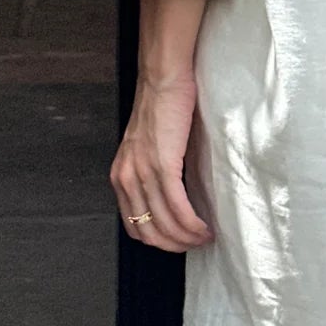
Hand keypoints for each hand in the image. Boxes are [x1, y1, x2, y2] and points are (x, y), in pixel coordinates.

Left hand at [110, 73, 213, 252]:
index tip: (178, 241)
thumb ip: (150, 171)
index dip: (158, 241)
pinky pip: (178, 208)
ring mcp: (143, 173)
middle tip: (195, 244)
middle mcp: (126, 178)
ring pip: (165, 224)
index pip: (134, 226)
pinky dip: (193, 224)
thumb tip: (171, 195)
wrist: (163, 79)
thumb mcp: (145, 146)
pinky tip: (204, 227)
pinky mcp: (163, 165)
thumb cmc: (160, 106)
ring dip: (188, 238)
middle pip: (149, 232)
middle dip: (174, 246)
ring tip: (205, 236)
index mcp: (120, 175)